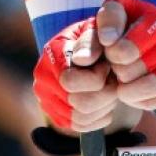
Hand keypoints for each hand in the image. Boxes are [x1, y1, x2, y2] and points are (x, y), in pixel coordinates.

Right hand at [33, 17, 118, 131]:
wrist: (91, 51)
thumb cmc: (97, 37)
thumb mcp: (96, 29)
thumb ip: (91, 39)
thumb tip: (82, 59)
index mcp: (52, 54)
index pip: (70, 81)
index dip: (96, 77)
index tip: (106, 66)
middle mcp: (43, 80)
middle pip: (79, 103)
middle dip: (104, 92)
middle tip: (112, 79)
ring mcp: (48, 101)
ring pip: (82, 118)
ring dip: (105, 104)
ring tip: (110, 87)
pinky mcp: (58, 117)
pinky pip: (83, 127)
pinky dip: (100, 115)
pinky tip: (105, 99)